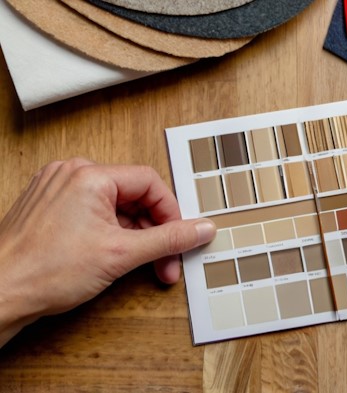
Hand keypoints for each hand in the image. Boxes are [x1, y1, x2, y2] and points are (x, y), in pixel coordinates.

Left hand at [0, 158, 214, 345]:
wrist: (0, 293)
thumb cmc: (45, 272)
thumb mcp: (123, 255)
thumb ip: (169, 239)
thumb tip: (201, 228)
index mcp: (89, 176)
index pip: (149, 183)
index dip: (171, 213)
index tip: (180, 238)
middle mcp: (72, 175)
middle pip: (133, 195)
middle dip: (154, 231)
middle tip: (165, 260)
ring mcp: (57, 189)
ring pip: (115, 206)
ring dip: (134, 235)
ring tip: (140, 265)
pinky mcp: (49, 206)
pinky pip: (94, 212)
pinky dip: (111, 234)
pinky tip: (115, 258)